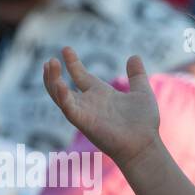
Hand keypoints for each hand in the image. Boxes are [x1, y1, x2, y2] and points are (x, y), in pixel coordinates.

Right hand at [43, 47, 160, 166]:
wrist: (145, 145)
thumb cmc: (144, 124)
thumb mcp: (141, 92)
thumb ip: (136, 75)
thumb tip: (134, 56)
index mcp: (100, 94)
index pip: (80, 76)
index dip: (72, 63)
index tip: (66, 49)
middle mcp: (89, 103)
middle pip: (61, 86)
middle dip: (53, 73)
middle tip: (51, 60)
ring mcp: (85, 112)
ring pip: (59, 96)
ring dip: (52, 81)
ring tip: (50, 64)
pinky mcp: (84, 122)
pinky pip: (68, 108)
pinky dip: (61, 97)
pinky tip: (59, 84)